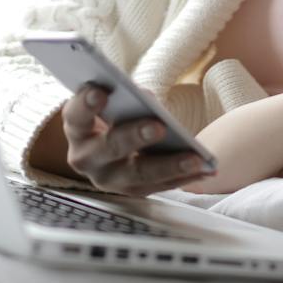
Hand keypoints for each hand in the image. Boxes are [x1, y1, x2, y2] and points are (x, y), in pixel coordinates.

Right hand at [61, 85, 210, 195]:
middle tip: (158, 126)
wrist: (104, 145)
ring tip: (195, 158)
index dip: (85, 104)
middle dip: (134, 137)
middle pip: (109, 148)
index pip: (76, 115)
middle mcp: (86, 158)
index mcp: (76, 128)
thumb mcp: (111, 101)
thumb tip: (147, 101)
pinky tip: (205, 168)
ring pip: (137, 175)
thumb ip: (123, 96)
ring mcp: (108, 179)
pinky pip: (158, 186)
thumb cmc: (111, 113)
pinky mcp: (130, 191)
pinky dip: (182, 177)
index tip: (100, 91)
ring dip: (168, 166)